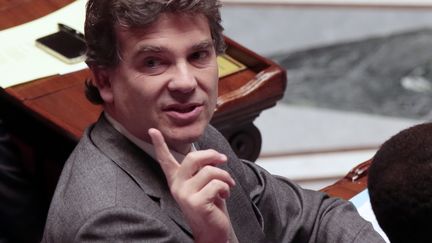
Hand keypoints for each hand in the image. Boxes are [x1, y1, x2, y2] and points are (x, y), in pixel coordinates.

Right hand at [148, 128, 237, 242]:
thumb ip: (203, 169)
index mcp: (177, 180)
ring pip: (209, 171)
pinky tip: (224, 196)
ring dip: (225, 176)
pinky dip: (226, 188)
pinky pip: (216, 184)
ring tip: (228, 185)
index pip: (165, 160)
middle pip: (194, 158)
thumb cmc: (211, 205)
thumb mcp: (204, 184)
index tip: (153, 130)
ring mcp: (184, 195)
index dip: (159, 144)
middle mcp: (177, 186)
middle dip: (212, 155)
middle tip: (224, 160)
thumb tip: (214, 156)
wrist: (214, 231)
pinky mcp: (195, 202)